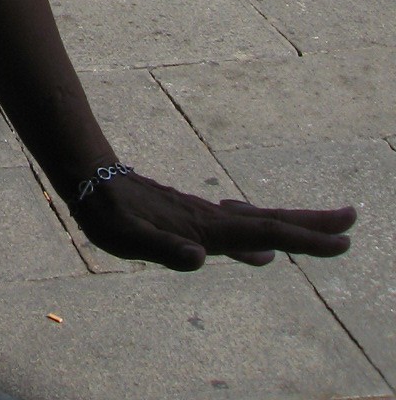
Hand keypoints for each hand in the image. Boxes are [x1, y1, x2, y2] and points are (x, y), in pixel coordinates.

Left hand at [75, 171, 353, 269]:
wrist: (88, 180)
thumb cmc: (107, 213)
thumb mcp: (129, 238)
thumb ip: (164, 249)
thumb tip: (199, 260)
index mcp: (205, 228)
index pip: (265, 232)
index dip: (304, 239)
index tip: (342, 240)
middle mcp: (210, 221)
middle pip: (271, 220)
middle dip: (312, 223)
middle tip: (352, 218)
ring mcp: (203, 219)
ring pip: (257, 221)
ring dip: (292, 225)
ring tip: (323, 230)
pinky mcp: (191, 220)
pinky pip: (236, 229)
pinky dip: (260, 235)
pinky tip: (263, 251)